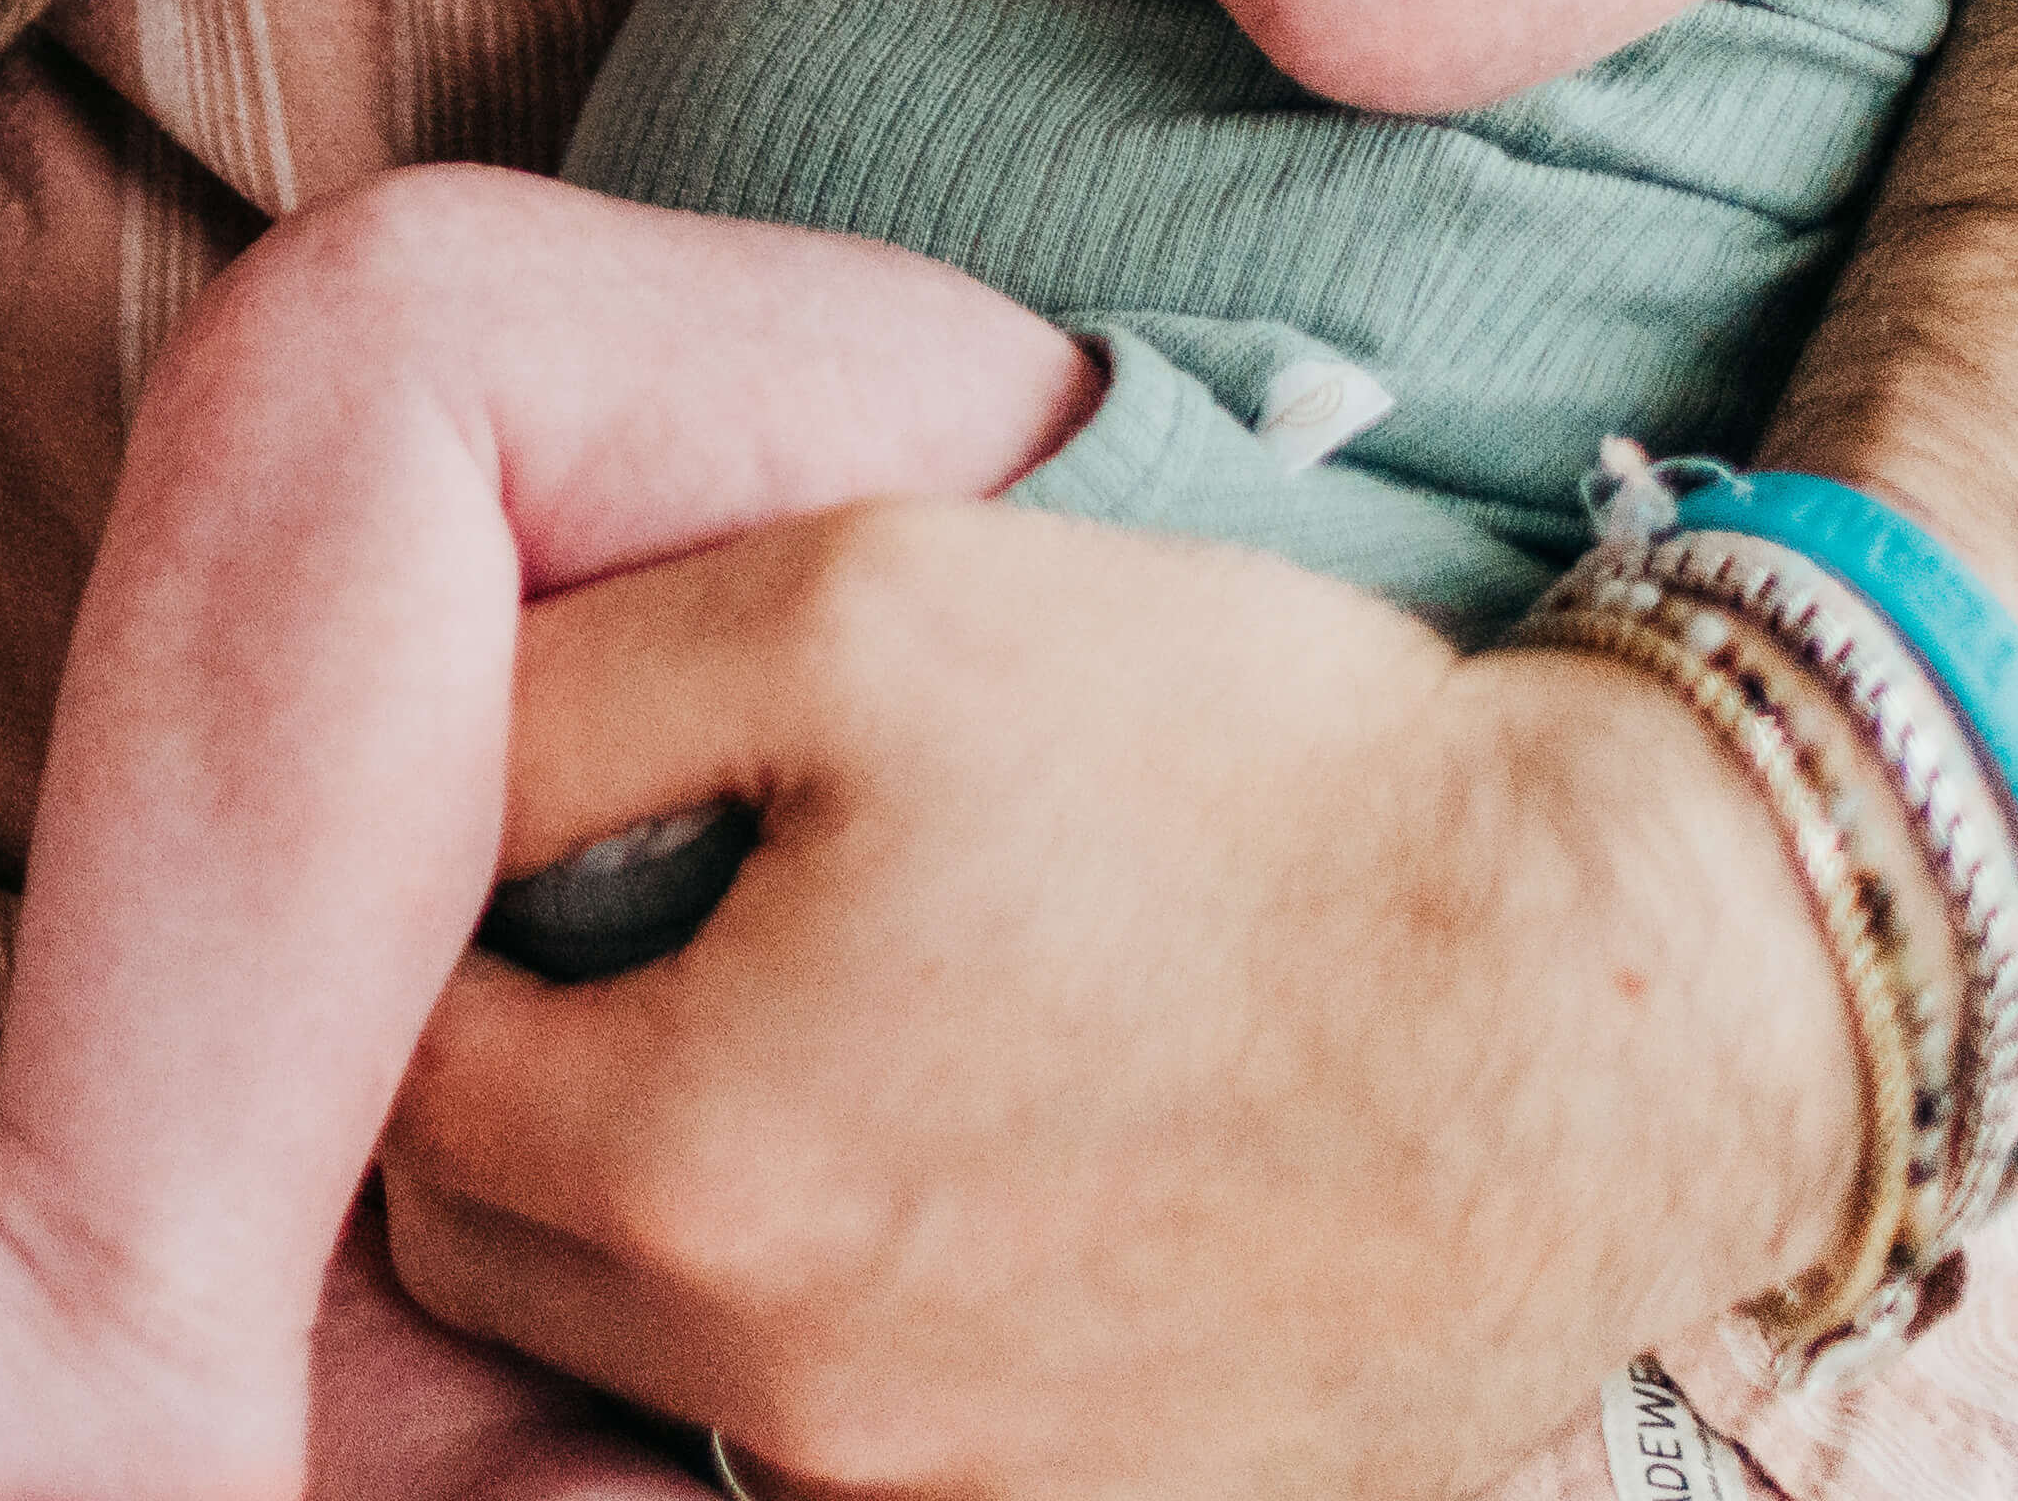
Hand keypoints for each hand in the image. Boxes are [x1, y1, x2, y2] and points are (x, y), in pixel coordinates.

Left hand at [375, 490, 1840, 1500]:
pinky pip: (865, 1428)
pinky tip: (973, 1152)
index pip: (389, 1082)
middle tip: (647, 923)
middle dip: (526, 1083)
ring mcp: (951, 1498)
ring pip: (667, 1350)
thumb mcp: (856, 606)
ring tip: (832, 1026)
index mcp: (691, 1175)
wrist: (1627, 992)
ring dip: (692, 1203)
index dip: (425, 937)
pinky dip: (868, 1304)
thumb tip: (401, 766)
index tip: (523, 845)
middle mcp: (789, 1398)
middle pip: (502, 1245)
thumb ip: (560, 697)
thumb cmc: (1243, 772)